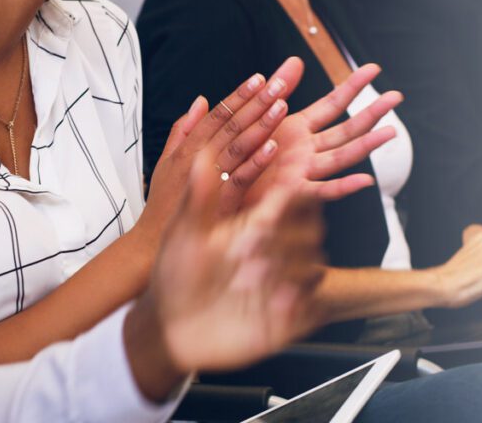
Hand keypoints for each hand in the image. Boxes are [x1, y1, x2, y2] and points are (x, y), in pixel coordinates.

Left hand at [124, 160, 324, 398]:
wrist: (169, 328)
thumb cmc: (175, 277)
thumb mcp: (184, 233)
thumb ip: (199, 195)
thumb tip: (203, 153)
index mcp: (256, 224)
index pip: (292, 199)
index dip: (297, 190)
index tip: (288, 189)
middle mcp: (274, 251)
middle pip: (309, 229)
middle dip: (285, 234)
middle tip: (249, 246)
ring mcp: (283, 283)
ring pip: (312, 264)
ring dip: (287, 267)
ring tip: (250, 278)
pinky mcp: (288, 316)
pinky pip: (311, 304)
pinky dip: (299, 300)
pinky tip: (274, 302)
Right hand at [138, 69, 293, 247]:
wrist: (151, 246)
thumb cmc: (162, 203)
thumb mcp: (166, 162)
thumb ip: (183, 130)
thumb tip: (201, 100)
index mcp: (188, 149)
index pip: (217, 115)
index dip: (238, 95)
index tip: (258, 77)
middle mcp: (198, 161)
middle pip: (231, 125)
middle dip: (256, 102)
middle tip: (278, 83)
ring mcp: (209, 182)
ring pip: (239, 147)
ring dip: (261, 125)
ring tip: (280, 106)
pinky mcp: (221, 205)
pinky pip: (241, 180)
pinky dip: (257, 163)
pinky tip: (273, 148)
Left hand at [243, 58, 401, 205]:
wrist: (220, 188)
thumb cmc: (237, 152)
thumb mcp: (257, 113)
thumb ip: (278, 88)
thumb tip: (297, 59)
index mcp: (298, 127)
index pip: (333, 102)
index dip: (354, 85)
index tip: (373, 68)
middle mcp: (307, 148)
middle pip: (347, 127)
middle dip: (372, 112)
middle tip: (397, 97)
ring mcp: (303, 169)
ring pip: (341, 155)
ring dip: (367, 145)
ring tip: (390, 132)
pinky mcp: (291, 192)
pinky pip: (321, 190)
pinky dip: (344, 187)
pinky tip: (365, 180)